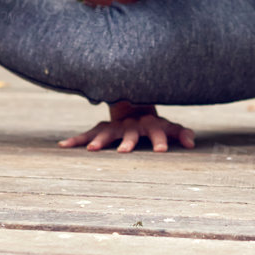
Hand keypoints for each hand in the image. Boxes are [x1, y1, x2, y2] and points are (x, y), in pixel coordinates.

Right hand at [57, 101, 196, 152]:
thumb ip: (182, 133)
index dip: (160, 140)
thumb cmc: (156, 123)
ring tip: (92, 150)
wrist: (134, 102)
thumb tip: (192, 143)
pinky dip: (76, 140)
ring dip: (99, 140)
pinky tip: (63, 146)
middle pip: (130, 133)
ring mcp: (115, 126)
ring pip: (106, 133)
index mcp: (151, 124)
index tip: (161, 151)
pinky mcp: (102, 128)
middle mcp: (132, 124)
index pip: (158, 131)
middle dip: (128, 142)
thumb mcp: (170, 126)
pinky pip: (87, 133)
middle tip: (124, 152)